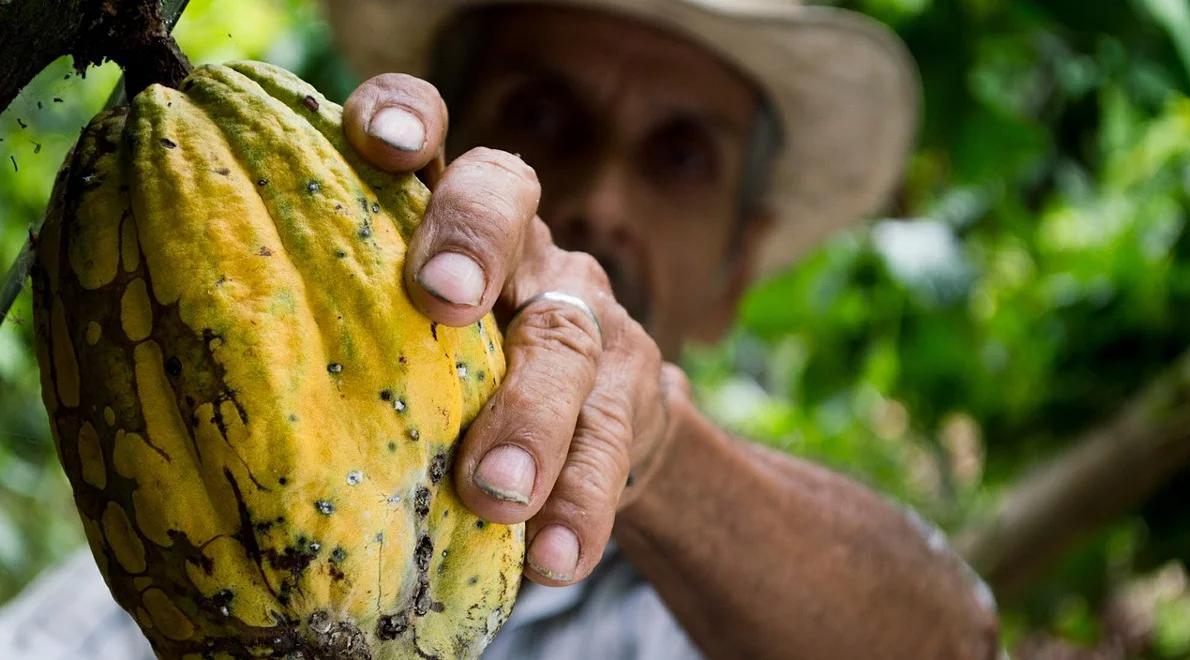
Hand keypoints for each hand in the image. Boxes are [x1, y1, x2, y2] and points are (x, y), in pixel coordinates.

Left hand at [344, 74, 687, 585]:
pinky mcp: (632, 389)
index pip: (430, 133)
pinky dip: (581, 501)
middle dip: (472, 239)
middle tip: (441, 298)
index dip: (406, 116)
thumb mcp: (401, 342)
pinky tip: (554, 556)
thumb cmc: (454, 382)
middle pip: (507, 200)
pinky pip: (612, 439)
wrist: (591, 430)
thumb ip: (347, 334)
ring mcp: (584, 312)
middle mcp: (521, 245)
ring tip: (495, 492)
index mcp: (446, 218)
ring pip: (566, 339)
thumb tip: (211, 389)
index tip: (378, 142)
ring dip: (531, 416)